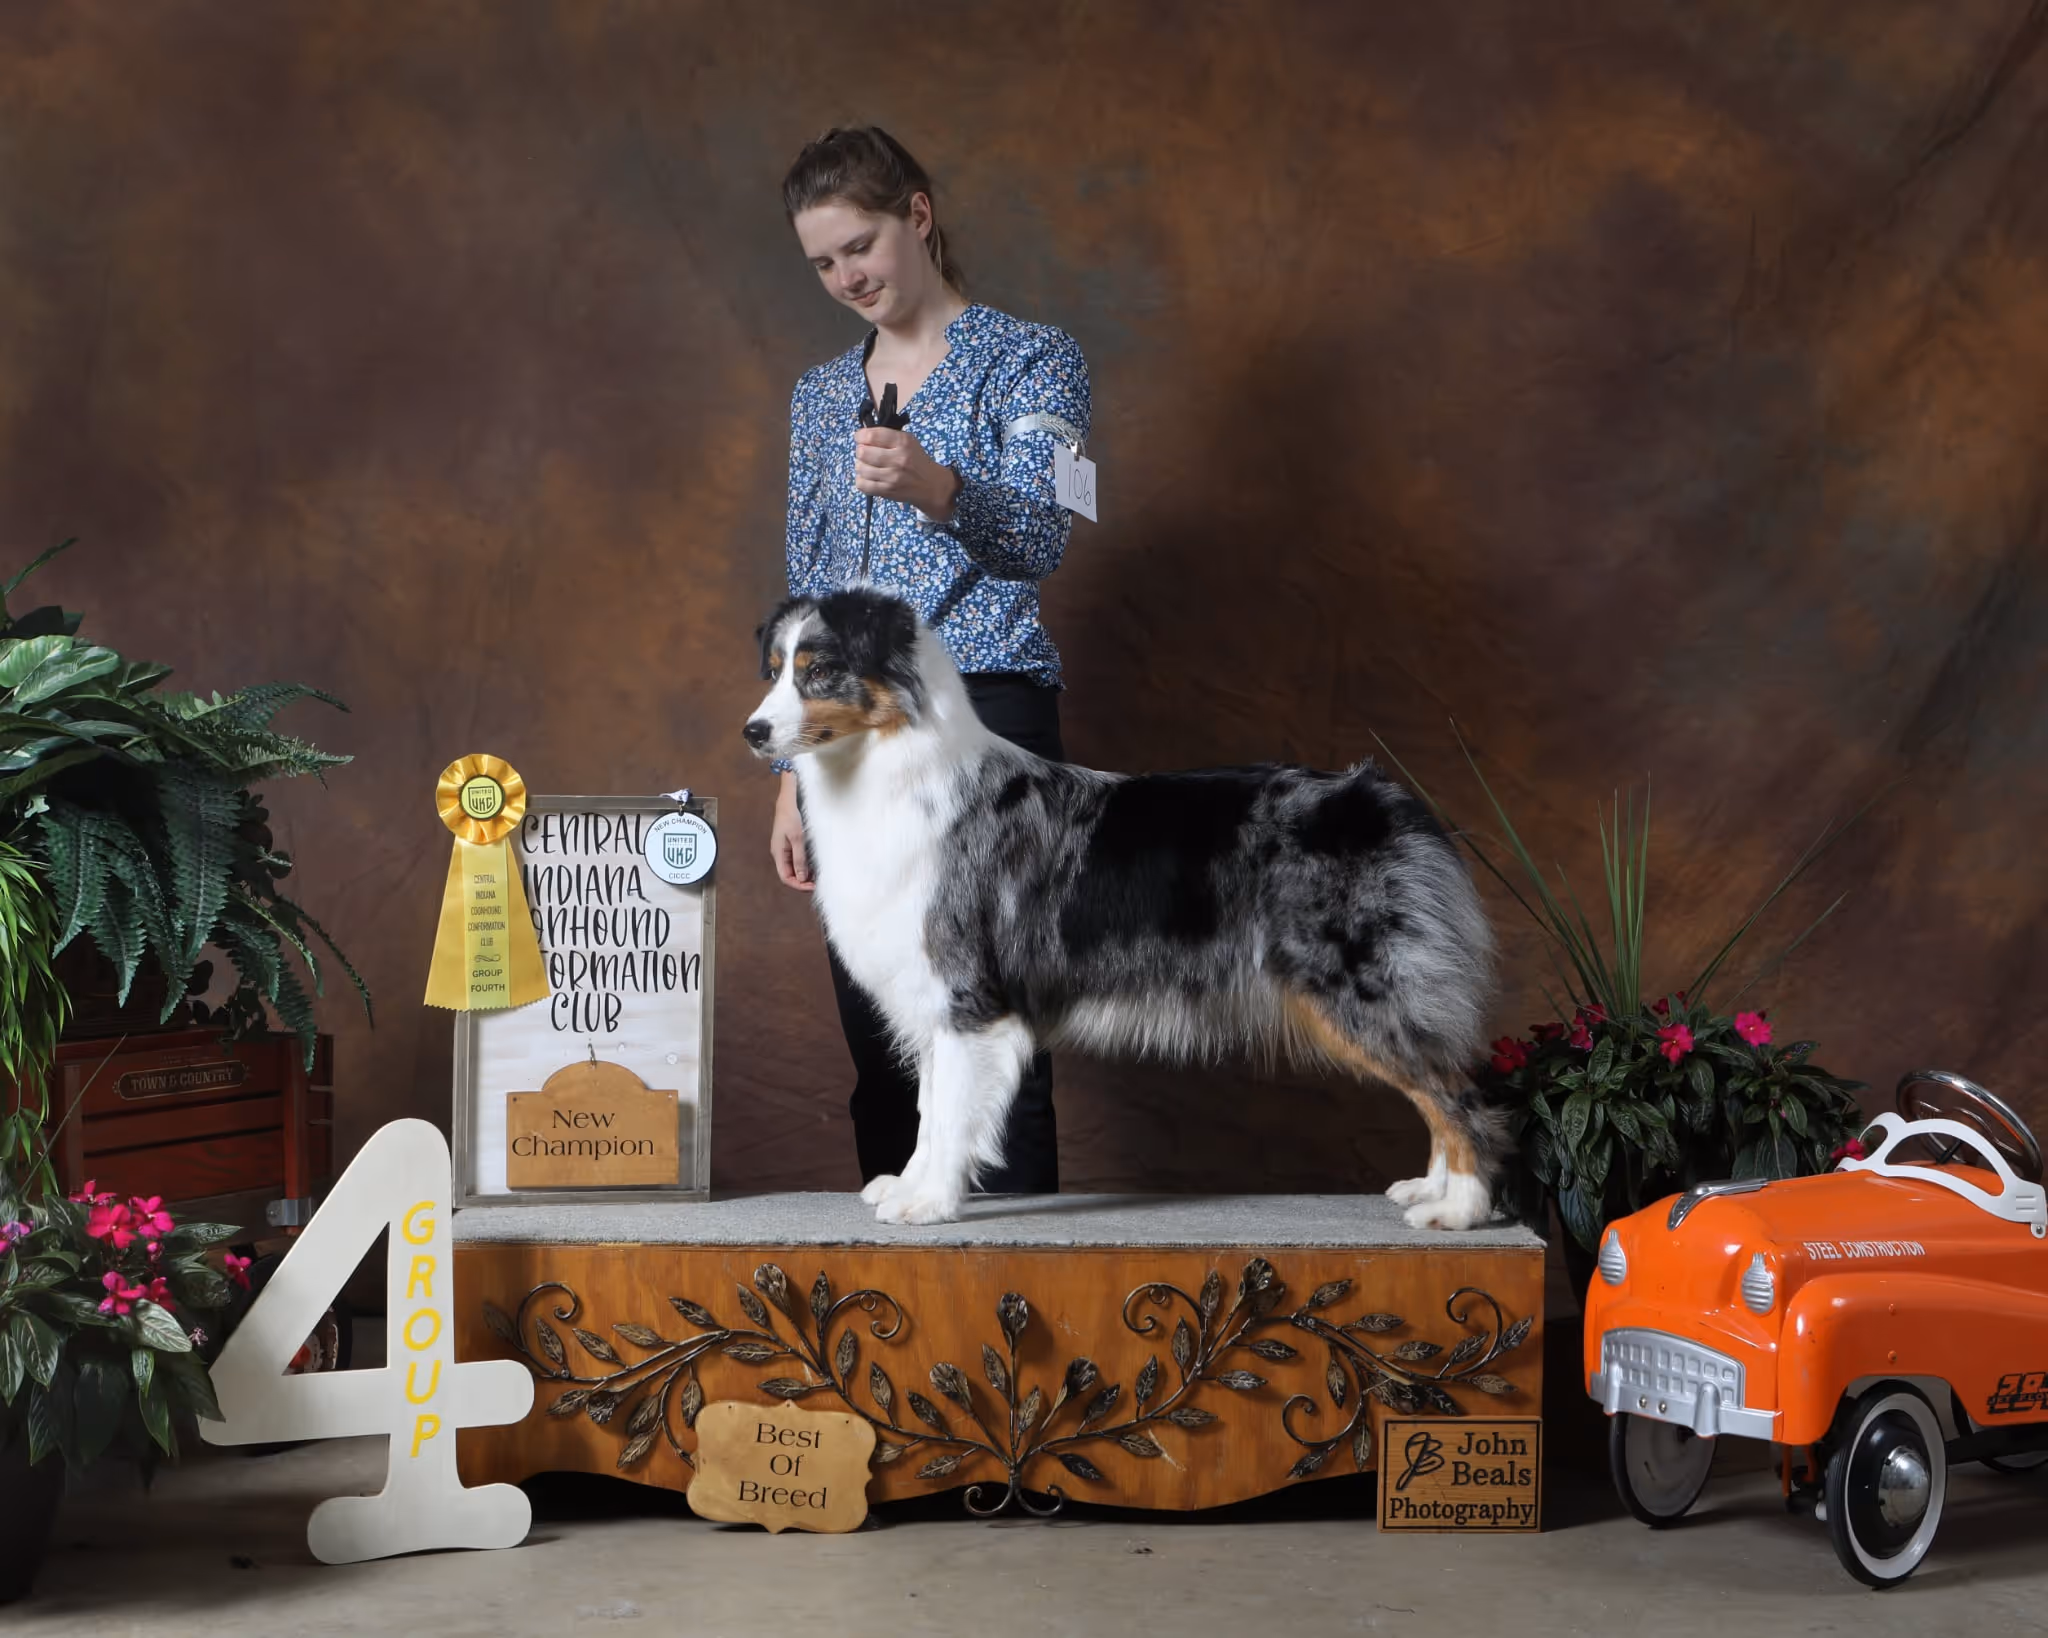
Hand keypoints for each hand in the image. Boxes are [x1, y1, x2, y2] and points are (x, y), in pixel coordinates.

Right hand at [770, 772, 811, 891]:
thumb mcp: (798, 838)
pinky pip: (796, 859)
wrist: (787, 801)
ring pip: (793, 868)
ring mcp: (784, 849)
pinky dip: (805, 864)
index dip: (798, 885)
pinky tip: (815, 864)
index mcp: (778, 854)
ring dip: (805, 873)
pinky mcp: (790, 844)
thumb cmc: (791, 817)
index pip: (786, 877)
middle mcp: (780, 854)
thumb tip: (802, 878)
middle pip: (790, 874)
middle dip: (803, 881)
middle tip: (818, 882)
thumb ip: (799, 859)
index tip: (813, 886)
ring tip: (818, 874)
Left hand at [854, 427, 960, 519]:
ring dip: (860, 465)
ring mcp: (892, 477)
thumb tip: (862, 436)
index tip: (861, 438)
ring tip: (868, 465)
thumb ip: (886, 436)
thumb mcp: (907, 441)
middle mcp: (898, 459)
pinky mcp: (887, 491)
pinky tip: (868, 477)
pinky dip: (861, 479)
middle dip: (860, 451)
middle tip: (866, 453)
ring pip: (860, 468)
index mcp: (902, 442)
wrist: (930, 485)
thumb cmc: (915, 460)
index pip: (871, 436)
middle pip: (863, 452)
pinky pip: (862, 484)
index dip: (860, 436)